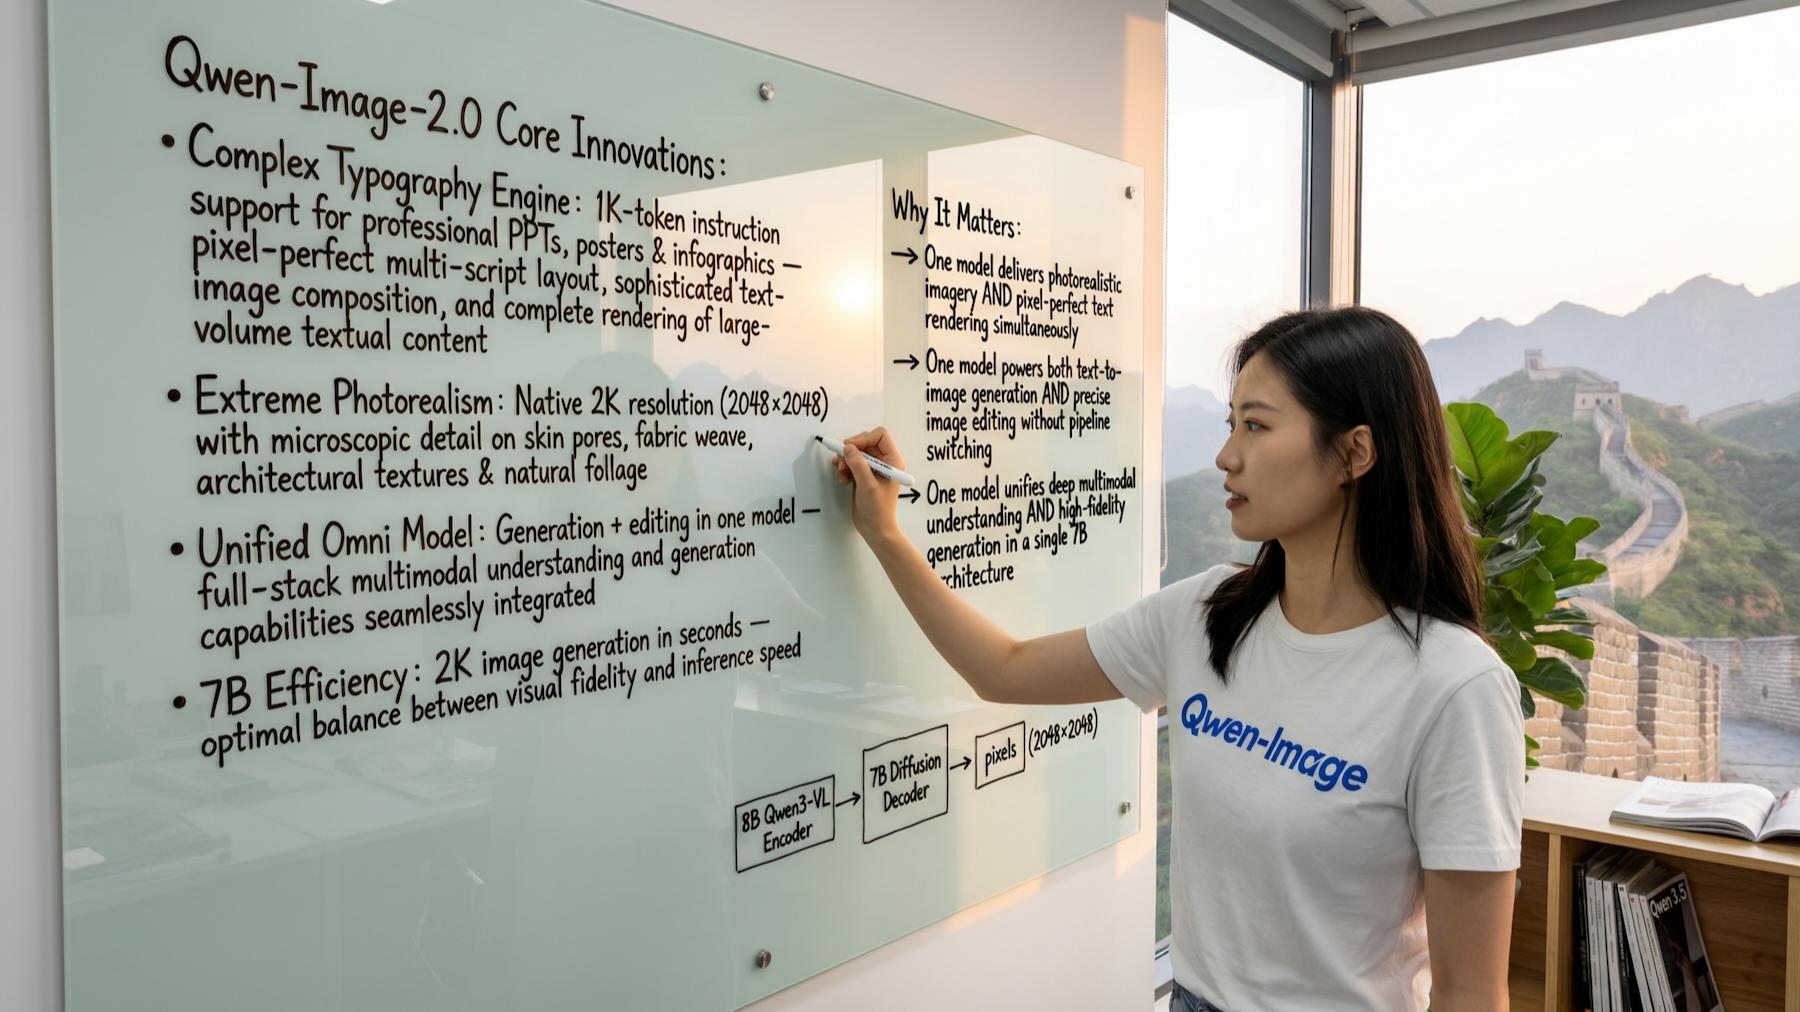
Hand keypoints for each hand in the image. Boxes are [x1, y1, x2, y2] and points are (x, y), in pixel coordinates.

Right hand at [832, 427, 905, 545]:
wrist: (875, 529)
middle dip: (851, 451)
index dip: (864, 438)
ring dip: (845, 460)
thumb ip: (858, 465)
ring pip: (856, 453)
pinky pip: (851, 463)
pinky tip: (843, 480)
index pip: (880, 436)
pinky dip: (844, 468)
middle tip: (841, 462)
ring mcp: (873, 469)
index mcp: (892, 461)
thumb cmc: (878, 510)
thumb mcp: (868, 486)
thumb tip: (848, 448)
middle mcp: (884, 462)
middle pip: (865, 442)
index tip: (850, 448)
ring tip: (841, 473)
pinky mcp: (863, 476)